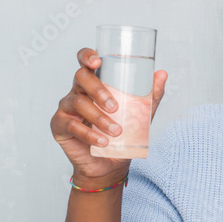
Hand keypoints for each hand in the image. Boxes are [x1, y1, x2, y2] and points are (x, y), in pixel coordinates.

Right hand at [50, 47, 167, 182]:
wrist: (110, 165)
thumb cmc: (122, 135)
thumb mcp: (140, 114)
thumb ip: (150, 95)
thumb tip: (162, 74)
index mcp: (94, 83)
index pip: (85, 61)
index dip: (87, 56)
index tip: (97, 62)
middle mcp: (78, 91)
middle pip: (81, 77)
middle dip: (99, 90)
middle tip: (115, 107)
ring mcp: (66, 108)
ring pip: (78, 102)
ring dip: (99, 118)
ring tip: (116, 131)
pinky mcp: (60, 125)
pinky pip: (72, 125)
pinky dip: (89, 134)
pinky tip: (102, 141)